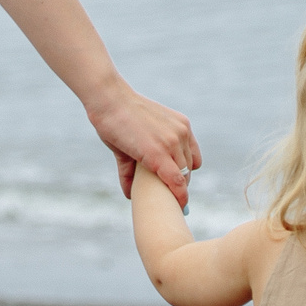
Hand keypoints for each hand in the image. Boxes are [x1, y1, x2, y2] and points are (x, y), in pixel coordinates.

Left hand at [88, 84, 198, 205]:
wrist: (113, 99)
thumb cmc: (113, 129)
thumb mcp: (120, 156)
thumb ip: (128, 177)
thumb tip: (131, 195)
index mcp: (156, 153)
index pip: (177, 183)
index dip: (180, 198)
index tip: (179, 206)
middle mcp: (172, 141)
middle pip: (185, 174)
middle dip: (179, 185)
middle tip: (170, 191)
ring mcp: (179, 130)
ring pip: (191, 161)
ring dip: (183, 170)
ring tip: (172, 174)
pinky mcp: (182, 122)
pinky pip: (192, 146)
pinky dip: (187, 155)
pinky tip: (176, 157)